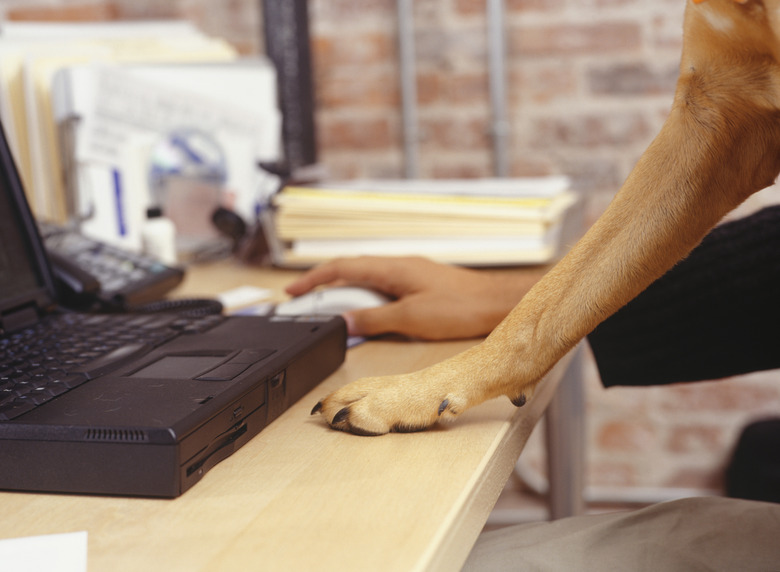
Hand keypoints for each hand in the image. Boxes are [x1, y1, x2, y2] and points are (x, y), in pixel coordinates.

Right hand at [285, 256, 548, 339]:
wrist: (497, 303)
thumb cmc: (461, 306)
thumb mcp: (410, 318)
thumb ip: (374, 319)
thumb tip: (345, 322)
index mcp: (392, 268)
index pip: (341, 267)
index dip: (313, 279)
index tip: (292, 291)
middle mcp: (398, 265)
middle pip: (350, 269)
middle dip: (323, 284)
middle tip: (303, 299)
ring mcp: (409, 273)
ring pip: (366, 278)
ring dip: (344, 291)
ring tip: (328, 308)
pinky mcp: (419, 284)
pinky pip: (382, 286)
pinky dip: (364, 297)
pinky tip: (364, 311)